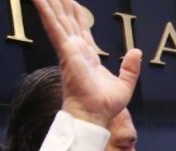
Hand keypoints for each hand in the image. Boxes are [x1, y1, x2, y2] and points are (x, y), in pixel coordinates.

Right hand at [33, 0, 141, 126]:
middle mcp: (76, 50)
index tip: (73, 3)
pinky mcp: (66, 51)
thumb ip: (130, 68)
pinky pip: (55, 28)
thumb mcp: (125, 84)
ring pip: (59, 20)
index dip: (78, 16)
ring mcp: (69, 49)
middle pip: (68, 21)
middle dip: (62, 5)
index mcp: (89, 56)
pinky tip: (39, 0)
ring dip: (51, 4)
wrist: (94, 114)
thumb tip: (136, 51)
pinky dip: (47, 13)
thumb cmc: (105, 104)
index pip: (82, 30)